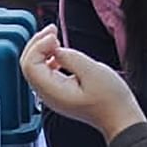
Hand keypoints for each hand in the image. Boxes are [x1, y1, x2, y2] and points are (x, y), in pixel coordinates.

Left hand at [20, 25, 145, 141]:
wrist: (119, 117)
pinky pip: (44, 71)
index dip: (38, 46)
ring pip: (34, 67)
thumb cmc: (110, 100)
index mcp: (53, 92)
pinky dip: (47, 57)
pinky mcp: (58, 91)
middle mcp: (48, 95)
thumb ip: (71, 58)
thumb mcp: (93, 72)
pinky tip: (58, 50)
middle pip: (28, 65)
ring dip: (41, 48)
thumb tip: (56, 49)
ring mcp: (51, 94)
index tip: (55, 36)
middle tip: (52, 29)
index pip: (30, 65)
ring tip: (55, 36)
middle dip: (37, 43)